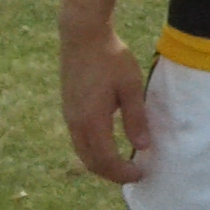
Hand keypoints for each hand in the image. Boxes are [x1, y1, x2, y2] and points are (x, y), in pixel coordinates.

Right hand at [59, 28, 150, 183]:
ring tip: (122, 163)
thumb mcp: (130, 86)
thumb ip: (136, 118)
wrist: (82, 36)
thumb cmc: (110, 58)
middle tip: (133, 173)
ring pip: (82, 152)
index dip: (122, 172)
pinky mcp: (68, 108)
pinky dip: (93, 150)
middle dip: (111, 173)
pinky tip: (108, 144)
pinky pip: (79, 140)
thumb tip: (141, 146)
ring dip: (101, 163)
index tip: (140, 173)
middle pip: (90, 161)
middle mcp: (76, 123)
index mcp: (92, 120)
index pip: (105, 159)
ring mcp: (69, 116)